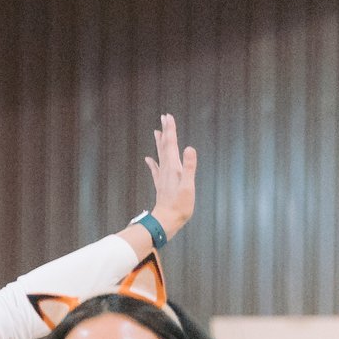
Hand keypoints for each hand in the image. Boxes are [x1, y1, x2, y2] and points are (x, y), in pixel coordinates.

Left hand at [142, 114, 196, 241]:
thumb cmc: (180, 205)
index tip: (168, 117)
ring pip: (160, 155)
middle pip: (165, 146)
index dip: (170, 130)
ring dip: (159, 143)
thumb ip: (189, 167)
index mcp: (173, 167)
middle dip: (166, 131)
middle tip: (164, 118)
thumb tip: (189, 148)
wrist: (166, 221)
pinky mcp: (161, 184)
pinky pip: (156, 169)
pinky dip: (153, 162)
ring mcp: (162, 177)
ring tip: (157, 131)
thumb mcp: (188, 186)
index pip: (171, 144)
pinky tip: (148, 158)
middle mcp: (166, 169)